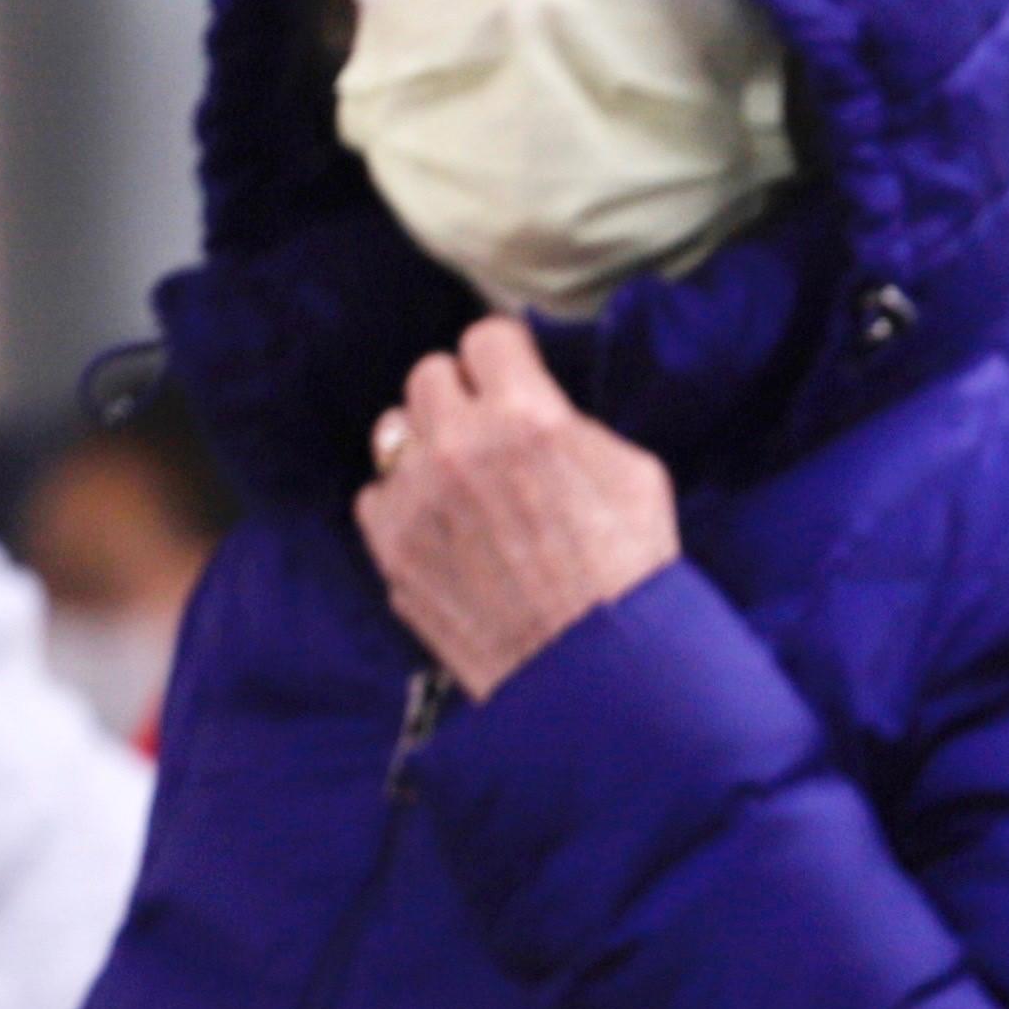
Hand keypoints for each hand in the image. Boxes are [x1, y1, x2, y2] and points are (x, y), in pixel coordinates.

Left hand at [355, 317, 679, 695]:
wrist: (594, 671)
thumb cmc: (628, 573)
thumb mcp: (633, 471)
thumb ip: (571, 423)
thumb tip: (539, 406)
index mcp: (523, 416)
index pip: (485, 337)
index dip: (505, 356)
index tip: (512, 373)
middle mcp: (457, 446)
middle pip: (429, 375)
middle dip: (462, 395)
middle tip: (489, 429)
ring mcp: (414, 499)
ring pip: (393, 432)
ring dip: (425, 444)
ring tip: (459, 478)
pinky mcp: (390, 550)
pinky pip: (375, 497)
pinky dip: (404, 505)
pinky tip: (443, 528)